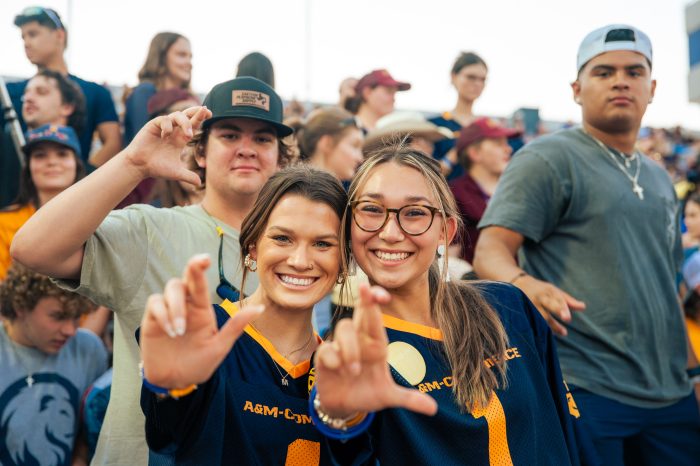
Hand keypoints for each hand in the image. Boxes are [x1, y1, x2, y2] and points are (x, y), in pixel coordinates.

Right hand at [124, 106, 211, 185]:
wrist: (139, 166)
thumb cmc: (156, 168)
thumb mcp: (176, 172)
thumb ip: (188, 176)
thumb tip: (199, 184)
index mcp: (180, 139)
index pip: (193, 126)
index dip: (200, 119)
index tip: (210, 114)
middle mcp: (173, 130)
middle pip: (187, 115)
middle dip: (196, 112)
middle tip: (205, 111)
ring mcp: (163, 126)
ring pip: (177, 115)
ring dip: (185, 123)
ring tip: (189, 136)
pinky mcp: (153, 125)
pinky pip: (164, 120)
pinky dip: (168, 127)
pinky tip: (165, 136)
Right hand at [140, 254, 262, 387]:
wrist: (175, 382)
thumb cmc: (199, 363)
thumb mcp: (219, 347)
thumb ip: (235, 327)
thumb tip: (260, 308)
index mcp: (202, 310)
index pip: (201, 284)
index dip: (201, 268)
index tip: (205, 258)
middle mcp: (185, 306)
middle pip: (184, 279)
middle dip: (191, 269)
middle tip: (198, 263)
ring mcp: (168, 311)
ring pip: (170, 289)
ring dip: (176, 306)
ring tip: (179, 331)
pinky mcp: (152, 320)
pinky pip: (155, 304)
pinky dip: (163, 314)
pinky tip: (170, 331)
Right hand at [314, 283, 437, 417]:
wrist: (343, 404)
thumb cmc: (367, 392)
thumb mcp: (388, 397)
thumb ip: (408, 399)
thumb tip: (433, 409)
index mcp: (376, 343)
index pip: (377, 317)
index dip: (377, 302)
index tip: (383, 294)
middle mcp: (359, 339)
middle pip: (360, 312)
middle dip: (364, 299)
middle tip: (365, 287)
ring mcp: (340, 346)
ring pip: (344, 329)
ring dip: (350, 348)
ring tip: (354, 371)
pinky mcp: (325, 356)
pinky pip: (327, 349)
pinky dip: (333, 358)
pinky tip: (338, 369)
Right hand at [516, 275, 584, 335]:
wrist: (518, 284)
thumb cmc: (542, 290)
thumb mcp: (554, 292)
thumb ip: (568, 301)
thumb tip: (583, 307)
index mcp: (548, 292)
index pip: (557, 300)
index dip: (562, 309)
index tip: (568, 318)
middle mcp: (539, 298)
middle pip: (548, 305)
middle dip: (558, 310)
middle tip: (567, 318)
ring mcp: (529, 304)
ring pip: (540, 315)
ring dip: (551, 325)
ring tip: (564, 332)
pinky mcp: (523, 311)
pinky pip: (530, 320)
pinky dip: (538, 327)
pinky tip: (545, 335)